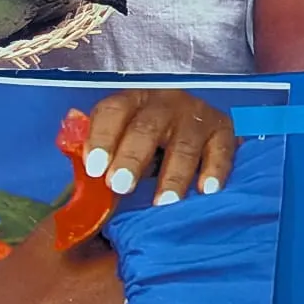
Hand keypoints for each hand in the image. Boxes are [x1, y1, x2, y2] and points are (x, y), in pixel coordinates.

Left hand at [71, 92, 235, 205]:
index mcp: (131, 101)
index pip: (112, 112)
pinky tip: (207, 191)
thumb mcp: (122, 141)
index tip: (93, 168)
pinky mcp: (224, 130)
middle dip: (131, 157)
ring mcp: (196, 115)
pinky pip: (221, 150)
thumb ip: (101, 157)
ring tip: (162, 202)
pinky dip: (215, 170)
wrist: (197, 124)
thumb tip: (79, 184)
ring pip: (184, 143)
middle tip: (120, 186)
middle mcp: (164, 102)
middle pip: (146, 127)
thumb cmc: (147, 141)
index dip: (101, 137)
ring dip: (173, 174)